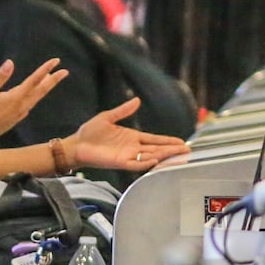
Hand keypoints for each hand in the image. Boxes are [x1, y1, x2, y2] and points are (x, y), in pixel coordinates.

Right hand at [0, 59, 66, 146]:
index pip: (34, 80)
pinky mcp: (15, 120)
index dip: (46, 69)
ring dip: (45, 88)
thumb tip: (10, 62)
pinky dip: (35, 98)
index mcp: (16, 97)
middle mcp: (21, 106)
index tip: (56, 61)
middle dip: (53, 80)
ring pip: (36, 98)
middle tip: (65, 72)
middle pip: (41, 90)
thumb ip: (1, 77)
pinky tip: (33, 97)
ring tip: (50, 79)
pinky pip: (29, 106)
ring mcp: (19, 114)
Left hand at [71, 97, 191, 170]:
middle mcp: (133, 148)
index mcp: (132, 137)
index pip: (154, 139)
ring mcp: (127, 156)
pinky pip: (136, 164)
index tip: (181, 142)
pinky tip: (156, 159)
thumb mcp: (108, 117)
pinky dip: (146, 163)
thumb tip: (137, 100)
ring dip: (164, 156)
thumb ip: (123, 110)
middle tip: (187, 150)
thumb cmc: (90, 132)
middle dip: (172, 150)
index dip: (167, 140)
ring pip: (151, 157)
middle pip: (157, 149)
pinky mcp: (119, 163)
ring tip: (178, 155)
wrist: (76, 144)